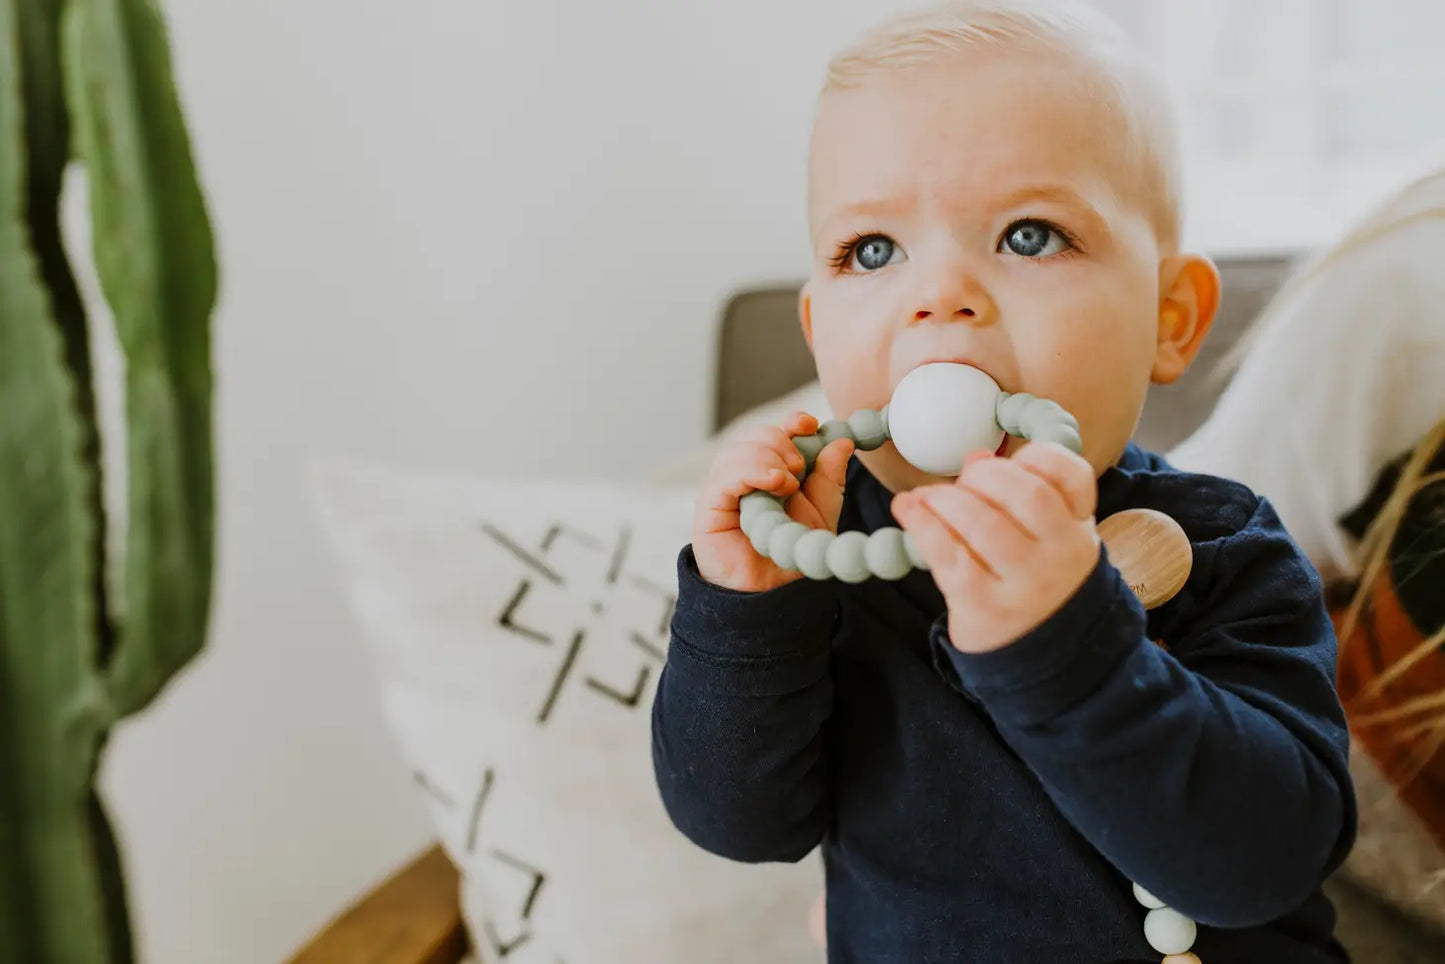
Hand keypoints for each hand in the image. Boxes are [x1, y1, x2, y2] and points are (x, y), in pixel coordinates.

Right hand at [693, 411, 854, 591]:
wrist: (771, 594)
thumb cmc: (789, 553)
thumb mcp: (820, 513)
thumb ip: (829, 479)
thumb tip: (841, 442)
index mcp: (768, 471)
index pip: (773, 432)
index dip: (791, 423)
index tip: (810, 424)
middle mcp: (742, 476)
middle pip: (754, 434)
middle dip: (781, 440)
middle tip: (799, 466)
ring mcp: (723, 489)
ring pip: (737, 449)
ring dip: (768, 456)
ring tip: (787, 483)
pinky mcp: (709, 506)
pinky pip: (724, 475)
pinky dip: (750, 470)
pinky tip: (772, 482)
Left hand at [890, 442, 1099, 653]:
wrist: (1042, 656)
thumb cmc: (1034, 580)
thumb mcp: (1046, 538)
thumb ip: (1021, 496)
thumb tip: (975, 458)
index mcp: (1077, 530)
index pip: (1073, 476)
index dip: (1040, 456)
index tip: (1015, 458)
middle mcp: (1059, 556)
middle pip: (1027, 495)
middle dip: (985, 474)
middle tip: (964, 480)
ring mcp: (1024, 585)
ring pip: (985, 524)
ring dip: (947, 499)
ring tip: (928, 497)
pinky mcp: (984, 607)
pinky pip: (949, 557)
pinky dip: (922, 525)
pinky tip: (907, 509)